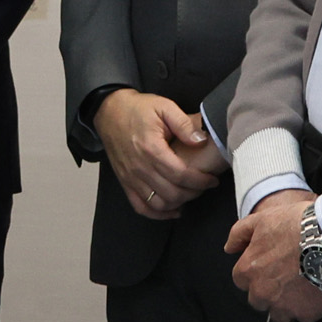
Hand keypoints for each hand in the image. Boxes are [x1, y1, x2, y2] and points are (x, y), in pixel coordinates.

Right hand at [97, 89, 219, 218]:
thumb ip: (184, 124)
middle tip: (204, 185)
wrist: (109, 111)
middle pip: (172, 193)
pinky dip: (158, 214)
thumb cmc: (137, 109)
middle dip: (194, 193)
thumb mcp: (164, 107)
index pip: (181, 175)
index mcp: (151, 149)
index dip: (200, 181)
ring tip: (190, 194)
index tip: (212, 180)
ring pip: (159, 204)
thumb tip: (201, 140)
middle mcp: (140, 168)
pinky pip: (141, 207)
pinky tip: (172, 210)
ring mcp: (131, 178)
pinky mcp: (125, 183)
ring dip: (178, 203)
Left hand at [225, 188, 321, 321]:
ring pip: (279, 314)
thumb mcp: (262, 219)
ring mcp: (283, 306)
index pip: (242, 281)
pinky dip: (309, 307)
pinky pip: (303, 316)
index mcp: (248, 271)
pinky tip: (318, 290)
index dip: (256, 272)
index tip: (271, 266)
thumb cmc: (297, 225)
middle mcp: (261, 293)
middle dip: (270, 292)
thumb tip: (228, 248)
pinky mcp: (306, 313)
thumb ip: (239, 234)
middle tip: (289, 276)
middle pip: (259, 300)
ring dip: (287, 304)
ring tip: (304, 286)